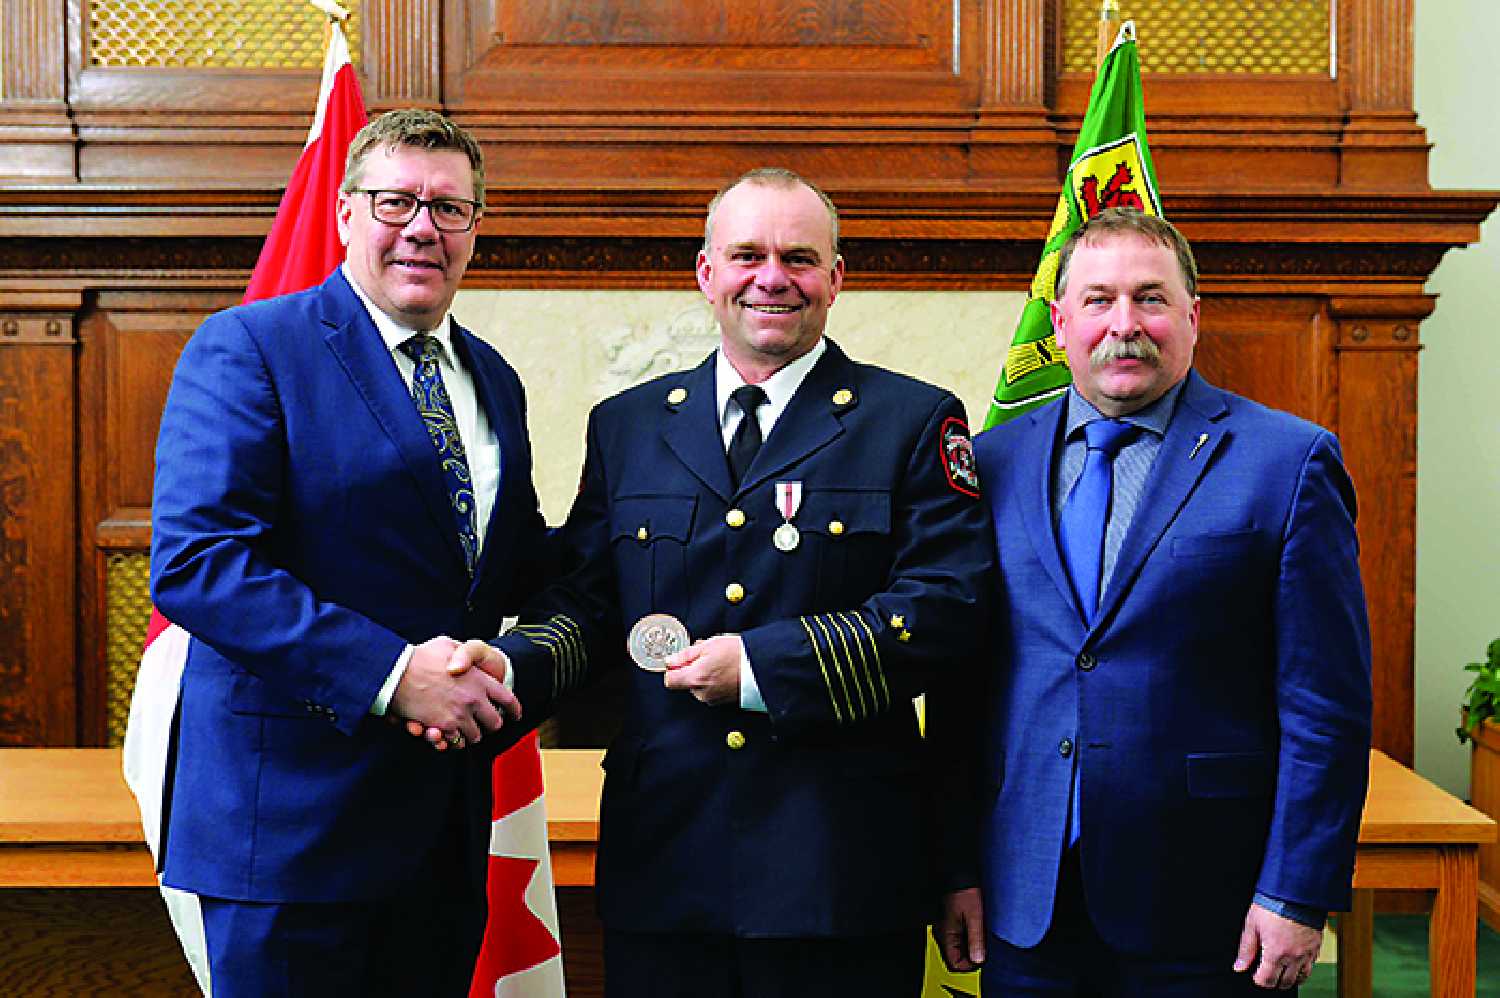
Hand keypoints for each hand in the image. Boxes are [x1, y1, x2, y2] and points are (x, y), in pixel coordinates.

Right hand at [390, 636, 520, 749]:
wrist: (397, 672)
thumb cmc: (421, 656)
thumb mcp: (447, 644)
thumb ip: (463, 652)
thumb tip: (466, 661)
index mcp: (480, 680)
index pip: (508, 699)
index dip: (514, 709)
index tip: (514, 715)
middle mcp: (474, 699)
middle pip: (495, 723)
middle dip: (490, 725)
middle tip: (483, 723)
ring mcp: (460, 715)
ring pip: (475, 736)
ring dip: (470, 733)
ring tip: (463, 728)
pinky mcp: (444, 727)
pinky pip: (455, 741)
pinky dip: (452, 740)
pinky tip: (447, 733)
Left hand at [662, 634, 741, 704]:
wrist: (763, 666)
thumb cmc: (739, 654)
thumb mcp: (709, 645)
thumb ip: (685, 655)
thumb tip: (671, 661)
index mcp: (696, 679)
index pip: (670, 680)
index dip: (673, 668)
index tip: (679, 660)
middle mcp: (703, 693)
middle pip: (686, 683)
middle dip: (692, 669)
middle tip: (707, 656)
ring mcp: (714, 699)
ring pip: (699, 686)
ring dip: (705, 675)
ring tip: (720, 662)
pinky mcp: (724, 701)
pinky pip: (712, 691)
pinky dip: (715, 681)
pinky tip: (726, 671)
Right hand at [935, 887, 985, 972]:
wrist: (959, 875)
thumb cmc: (964, 892)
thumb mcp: (974, 917)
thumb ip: (976, 939)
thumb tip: (978, 960)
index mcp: (945, 934)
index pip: (954, 963)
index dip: (968, 966)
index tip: (981, 960)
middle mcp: (942, 933)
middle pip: (955, 957)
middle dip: (970, 956)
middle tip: (984, 950)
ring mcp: (945, 927)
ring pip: (957, 948)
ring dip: (970, 947)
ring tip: (982, 939)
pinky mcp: (950, 921)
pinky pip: (958, 938)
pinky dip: (968, 938)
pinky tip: (977, 931)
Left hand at [1234, 902, 1321, 988]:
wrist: (1295, 891)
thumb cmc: (1272, 904)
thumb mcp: (1252, 924)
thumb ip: (1246, 949)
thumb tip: (1239, 967)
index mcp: (1276, 952)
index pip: (1267, 980)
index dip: (1259, 980)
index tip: (1255, 974)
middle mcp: (1294, 956)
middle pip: (1285, 982)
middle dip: (1274, 982)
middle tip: (1267, 974)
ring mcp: (1307, 952)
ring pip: (1301, 977)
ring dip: (1291, 978)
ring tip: (1282, 972)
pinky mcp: (1316, 946)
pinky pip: (1312, 965)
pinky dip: (1303, 968)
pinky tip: (1296, 961)